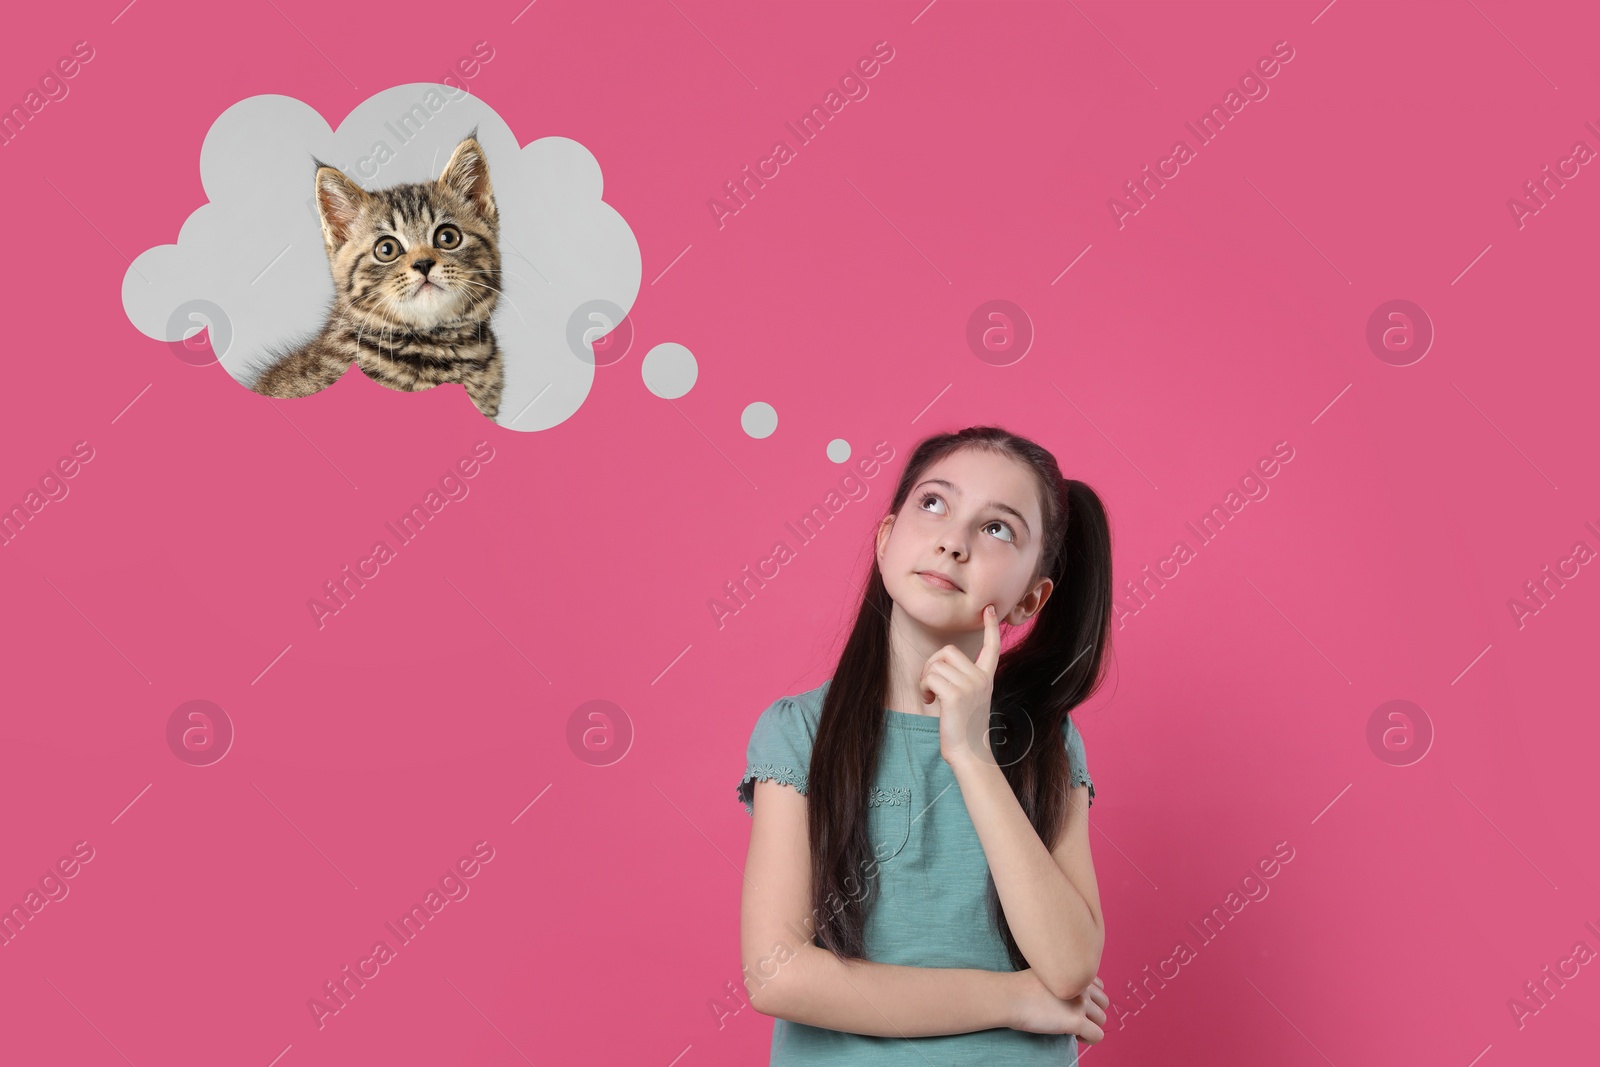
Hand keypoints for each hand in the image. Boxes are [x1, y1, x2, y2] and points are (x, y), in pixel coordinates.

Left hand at [924, 604, 1000, 768]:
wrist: (969, 753)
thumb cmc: (964, 728)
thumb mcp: (969, 699)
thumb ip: (962, 679)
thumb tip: (940, 665)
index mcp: (986, 678)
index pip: (992, 647)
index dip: (991, 627)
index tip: (990, 609)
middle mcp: (981, 678)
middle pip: (948, 651)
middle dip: (932, 664)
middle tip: (930, 684)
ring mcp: (970, 686)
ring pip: (935, 665)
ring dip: (925, 679)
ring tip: (930, 697)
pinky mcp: (955, 695)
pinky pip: (930, 678)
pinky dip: (923, 688)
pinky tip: (929, 702)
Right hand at [1008, 969, 1107, 1041]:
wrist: (1010, 997)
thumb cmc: (1020, 987)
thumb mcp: (1046, 973)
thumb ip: (1062, 978)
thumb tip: (1070, 996)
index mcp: (1075, 972)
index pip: (1099, 986)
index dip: (1089, 998)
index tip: (1074, 1004)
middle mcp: (1082, 986)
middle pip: (1104, 1003)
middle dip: (1092, 1013)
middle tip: (1074, 1018)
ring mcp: (1081, 1003)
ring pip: (1102, 1020)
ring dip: (1090, 1025)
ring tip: (1073, 1028)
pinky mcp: (1076, 1021)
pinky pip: (1097, 1035)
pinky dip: (1089, 1039)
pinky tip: (1074, 1036)